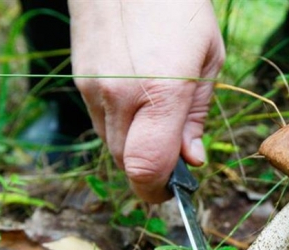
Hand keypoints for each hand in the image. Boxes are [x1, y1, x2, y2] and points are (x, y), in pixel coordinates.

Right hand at [68, 1, 224, 202]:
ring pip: (110, 146)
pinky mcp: (80, 80)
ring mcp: (94, 88)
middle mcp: (120, 95)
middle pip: (127, 164)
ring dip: (133, 150)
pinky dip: (119, 128)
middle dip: (150, 172)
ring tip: (156, 123)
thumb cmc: (178, 8)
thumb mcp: (208, 60)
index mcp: (162, 92)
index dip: (157, 191)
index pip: (146, 167)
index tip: (171, 192)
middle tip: (172, 160)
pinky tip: (136, 103)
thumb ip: (196, 116)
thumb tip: (191, 160)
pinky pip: (99, 122)